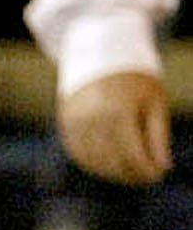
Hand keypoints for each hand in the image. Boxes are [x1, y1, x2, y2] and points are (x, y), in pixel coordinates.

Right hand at [58, 69, 172, 184]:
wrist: (98, 52)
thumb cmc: (133, 77)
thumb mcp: (153, 101)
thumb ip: (158, 135)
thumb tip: (163, 168)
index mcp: (119, 111)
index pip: (134, 154)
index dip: (146, 170)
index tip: (158, 176)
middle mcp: (94, 120)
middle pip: (114, 162)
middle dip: (132, 174)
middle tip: (145, 178)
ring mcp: (76, 125)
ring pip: (96, 163)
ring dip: (115, 173)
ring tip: (131, 173)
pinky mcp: (67, 127)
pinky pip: (82, 156)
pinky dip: (98, 165)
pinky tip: (112, 167)